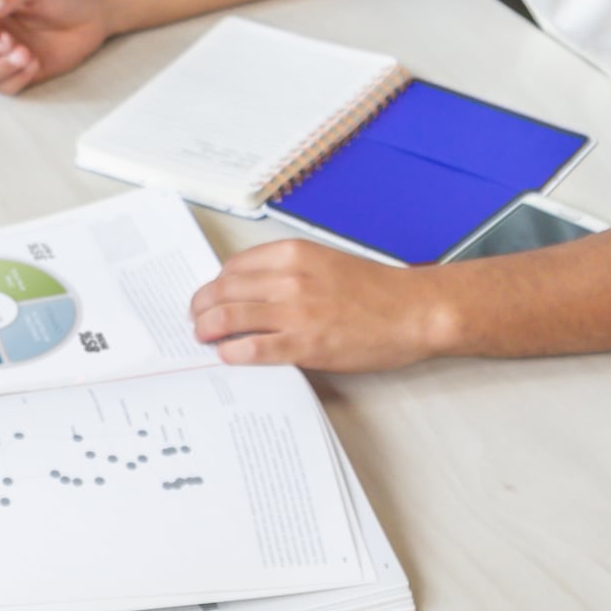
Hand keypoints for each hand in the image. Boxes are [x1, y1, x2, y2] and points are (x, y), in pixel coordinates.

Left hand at [188, 241, 452, 373]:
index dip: (215, 284)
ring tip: (203, 338)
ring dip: (208, 329)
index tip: (210, 296)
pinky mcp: (305, 344)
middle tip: (196, 319)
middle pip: (223, 290)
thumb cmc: (377, 290)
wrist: (414, 311)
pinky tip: (228, 355)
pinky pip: (253, 349)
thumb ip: (289, 272)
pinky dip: (233, 352)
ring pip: (229, 317)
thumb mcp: (327, 264)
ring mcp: (296, 312)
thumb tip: (252, 289)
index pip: (233, 267)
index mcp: (294, 254)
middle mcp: (290, 278)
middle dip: (202, 306)